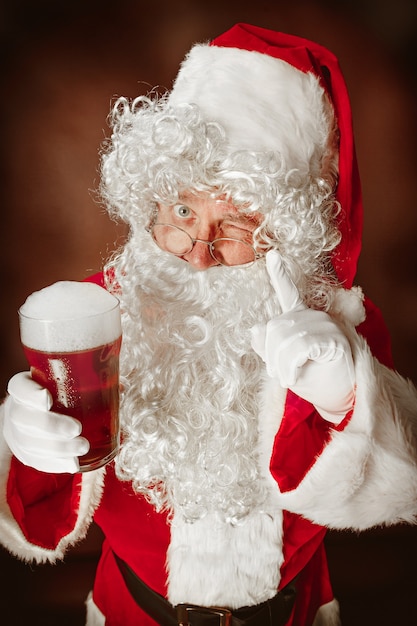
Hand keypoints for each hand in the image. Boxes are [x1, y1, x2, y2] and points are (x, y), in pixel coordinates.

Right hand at [3, 372, 88, 472]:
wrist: (34, 413)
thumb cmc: (57, 393)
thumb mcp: (66, 381)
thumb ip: (89, 381)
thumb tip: (121, 386)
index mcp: (24, 387)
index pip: (19, 388)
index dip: (29, 393)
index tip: (47, 397)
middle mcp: (15, 410)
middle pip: (24, 419)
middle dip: (50, 426)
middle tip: (76, 428)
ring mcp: (17, 435)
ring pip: (30, 444)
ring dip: (58, 449)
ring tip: (83, 447)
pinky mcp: (26, 453)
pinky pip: (37, 461)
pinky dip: (56, 464)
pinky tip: (73, 464)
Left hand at [251, 250, 354, 422]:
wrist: (341, 397)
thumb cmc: (314, 379)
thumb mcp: (284, 363)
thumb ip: (269, 346)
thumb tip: (254, 329)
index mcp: (302, 317)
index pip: (289, 292)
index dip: (279, 274)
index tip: (272, 255)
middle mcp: (314, 315)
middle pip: (275, 327)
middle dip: (270, 355)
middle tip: (279, 375)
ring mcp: (326, 325)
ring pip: (285, 339)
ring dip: (280, 365)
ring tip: (287, 378)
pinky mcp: (333, 338)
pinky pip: (299, 348)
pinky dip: (290, 367)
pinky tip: (294, 377)